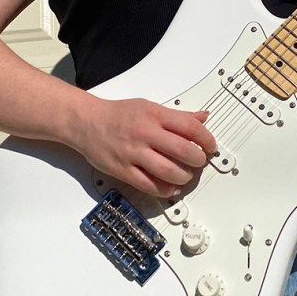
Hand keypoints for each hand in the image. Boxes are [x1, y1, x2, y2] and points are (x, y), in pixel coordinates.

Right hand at [69, 96, 216, 198]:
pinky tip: (170, 186)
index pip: (190, 127)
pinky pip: (149, 185)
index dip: (206, 139)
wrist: (86, 122)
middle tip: (199, 162)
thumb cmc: (119, 114)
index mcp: (155, 115)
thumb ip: (178, 115)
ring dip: (184, 176)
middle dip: (198, 160)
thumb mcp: (150, 107)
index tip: (210, 146)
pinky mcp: (123, 170)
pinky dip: (165, 189)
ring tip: (186, 175)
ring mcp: (133, 153)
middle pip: (183, 150)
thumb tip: (203, 117)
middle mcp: (145, 133)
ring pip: (168, 171)